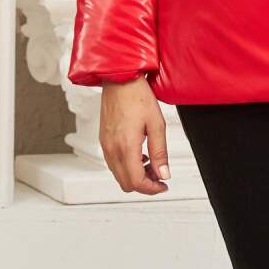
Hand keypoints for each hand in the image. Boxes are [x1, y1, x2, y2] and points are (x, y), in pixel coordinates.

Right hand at [99, 76, 170, 194]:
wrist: (120, 79)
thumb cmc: (138, 96)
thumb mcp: (156, 124)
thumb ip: (160, 152)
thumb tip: (164, 174)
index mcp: (126, 146)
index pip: (136, 181)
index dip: (152, 189)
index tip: (163, 185)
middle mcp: (112, 149)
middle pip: (126, 183)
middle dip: (145, 184)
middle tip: (160, 175)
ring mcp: (105, 145)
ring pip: (119, 175)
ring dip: (135, 176)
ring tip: (152, 163)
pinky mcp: (104, 140)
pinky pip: (113, 163)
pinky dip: (127, 166)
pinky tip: (140, 155)